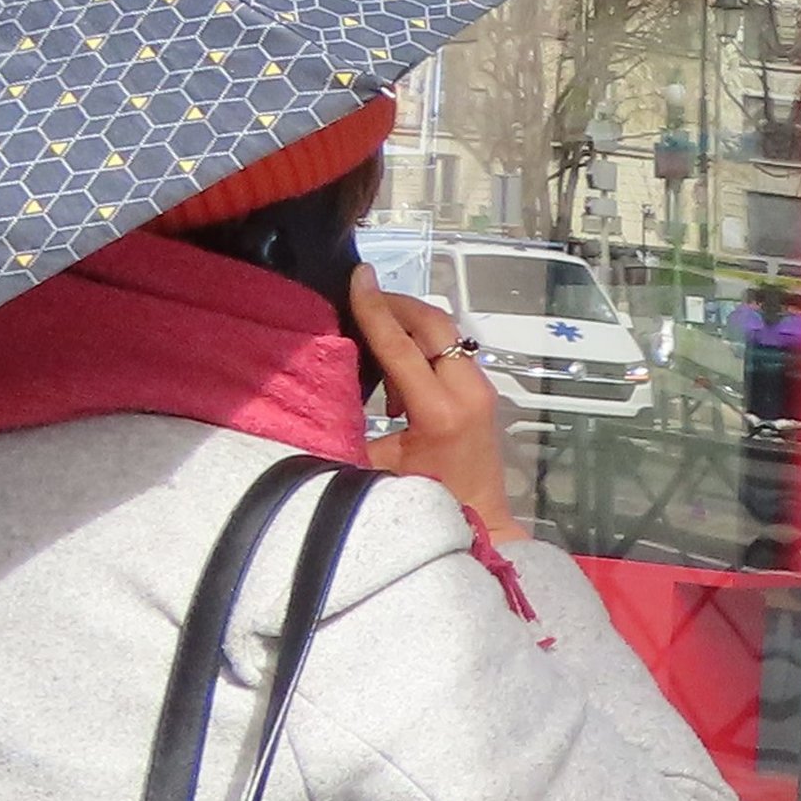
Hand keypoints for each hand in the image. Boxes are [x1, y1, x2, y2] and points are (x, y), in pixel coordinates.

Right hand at [349, 276, 518, 553]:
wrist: (480, 525)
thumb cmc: (424, 504)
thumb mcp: (374, 471)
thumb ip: (348, 430)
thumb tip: (316, 395)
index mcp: (439, 411)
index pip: (400, 345)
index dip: (374, 308)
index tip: (358, 275)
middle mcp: (468, 392)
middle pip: (433, 325)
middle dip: (396, 305)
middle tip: (362, 298)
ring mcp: (482, 391)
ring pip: (447, 335)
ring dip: (410, 327)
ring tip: (372, 340)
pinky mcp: (484, 395)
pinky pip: (452, 354)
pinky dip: (423, 348)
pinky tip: (396, 377)